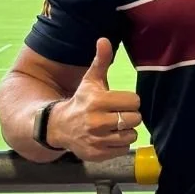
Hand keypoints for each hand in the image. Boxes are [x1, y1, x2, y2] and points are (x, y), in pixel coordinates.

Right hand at [48, 39, 141, 161]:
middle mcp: (97, 122)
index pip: (134, 101)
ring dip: (126, 130)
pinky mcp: (98, 154)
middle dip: (129, 115)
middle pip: (135, 119)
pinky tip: (109, 137)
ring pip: (131, 135)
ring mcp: (97, 140)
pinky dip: (120, 144)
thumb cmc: (82, 101)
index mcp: (98, 101)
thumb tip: (104, 39)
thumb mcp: (90, 81)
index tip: (121, 101)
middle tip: (118, 113)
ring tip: (114, 125)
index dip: (130, 101)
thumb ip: (101, 61)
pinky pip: (123, 149)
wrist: (59, 126)